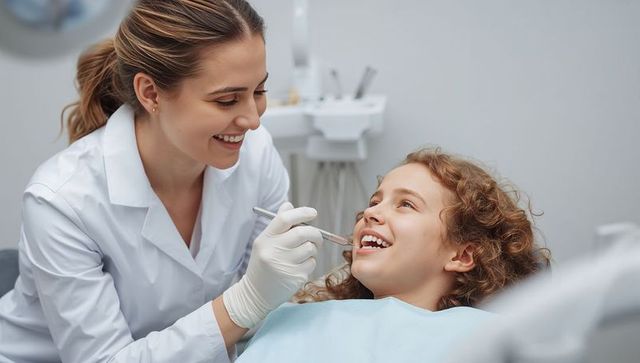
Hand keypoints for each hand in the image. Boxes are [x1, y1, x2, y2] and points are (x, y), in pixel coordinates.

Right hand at [222, 202, 322, 327]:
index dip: (302, 212)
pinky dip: (310, 262)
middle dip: (315, 233)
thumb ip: (278, 224)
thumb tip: (289, 205)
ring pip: (310, 248)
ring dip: (313, 249)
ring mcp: (285, 265)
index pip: (285, 219)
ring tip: (304, 253)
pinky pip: (312, 263)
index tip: (313, 213)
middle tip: (316, 236)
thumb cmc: (262, 264)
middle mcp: (273, 251)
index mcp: (265, 239)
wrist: (255, 294)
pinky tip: (299, 267)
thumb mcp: (264, 242)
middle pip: (302, 233)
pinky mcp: (295, 278)